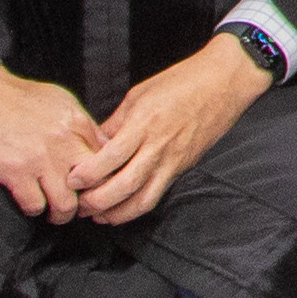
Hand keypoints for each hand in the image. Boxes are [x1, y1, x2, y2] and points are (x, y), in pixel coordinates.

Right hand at [0, 67, 101, 219]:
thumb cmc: (20, 97)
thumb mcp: (62, 102)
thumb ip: (85, 126)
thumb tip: (104, 146)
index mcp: (79, 124)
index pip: (109, 161)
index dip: (107, 180)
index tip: (99, 188)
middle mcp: (65, 143)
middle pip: (94, 187)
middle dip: (90, 203)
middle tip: (82, 208)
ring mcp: (40, 159)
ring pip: (66, 204)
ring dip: (62, 214)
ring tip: (56, 213)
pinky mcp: (15, 171)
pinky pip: (35, 205)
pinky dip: (35, 210)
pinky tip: (32, 204)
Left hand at [75, 34, 271, 224]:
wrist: (225, 82)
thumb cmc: (183, 81)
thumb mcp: (139, 94)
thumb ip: (116, 122)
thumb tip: (96, 143)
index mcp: (144, 124)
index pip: (109, 159)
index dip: (86, 174)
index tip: (71, 179)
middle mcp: (158, 147)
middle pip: (122, 186)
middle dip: (96, 201)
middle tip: (79, 204)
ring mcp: (173, 160)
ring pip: (142, 199)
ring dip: (117, 213)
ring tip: (98, 216)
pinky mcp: (183, 167)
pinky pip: (158, 194)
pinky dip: (138, 207)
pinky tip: (123, 209)